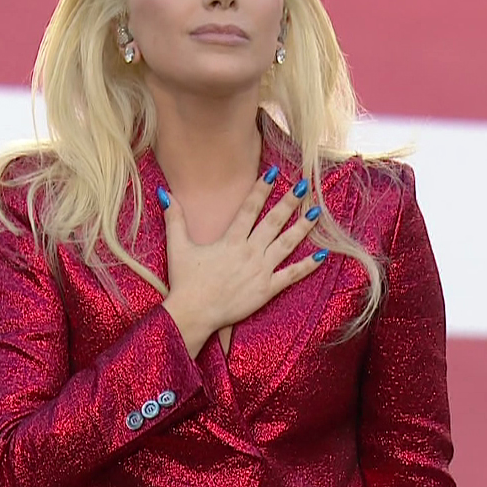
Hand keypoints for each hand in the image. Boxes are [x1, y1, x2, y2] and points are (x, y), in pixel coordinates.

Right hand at [160, 168, 328, 357]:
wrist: (194, 313)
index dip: (262, 189)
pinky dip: (307, 266)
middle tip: (304, 186)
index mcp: (230, 240)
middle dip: (290, 202)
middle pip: (273, 222)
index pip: (250, 208)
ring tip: (317, 213)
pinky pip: (290, 275)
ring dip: (302, 228)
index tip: (275, 173)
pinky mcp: (266, 290)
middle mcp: (248, 251)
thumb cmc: (185, 282)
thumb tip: (164, 192)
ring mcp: (260, 270)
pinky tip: (322, 256)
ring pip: (286, 245)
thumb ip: (174, 218)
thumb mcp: (177, 246)